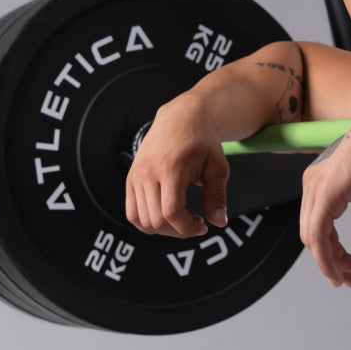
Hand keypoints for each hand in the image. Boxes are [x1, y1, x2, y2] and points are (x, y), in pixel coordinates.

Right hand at [125, 95, 229, 238]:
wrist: (181, 119)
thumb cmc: (201, 142)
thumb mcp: (217, 166)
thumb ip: (217, 196)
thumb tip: (219, 222)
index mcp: (171, 168)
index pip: (171, 212)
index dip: (187, 228)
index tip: (202, 226)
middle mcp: (148, 173)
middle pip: (156, 220)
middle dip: (178, 230)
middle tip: (195, 223)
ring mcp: (136, 176)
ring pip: (142, 220)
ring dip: (163, 229)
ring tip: (182, 219)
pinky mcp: (131, 179)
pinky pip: (132, 213)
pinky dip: (147, 222)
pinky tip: (166, 216)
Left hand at [299, 119, 350, 287]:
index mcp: (326, 181)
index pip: (320, 226)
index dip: (334, 252)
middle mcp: (315, 183)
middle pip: (313, 236)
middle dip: (334, 262)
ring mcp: (317, 187)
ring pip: (313, 239)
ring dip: (333, 264)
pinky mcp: (325, 193)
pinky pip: (318, 235)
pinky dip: (327, 258)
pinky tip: (341, 270)